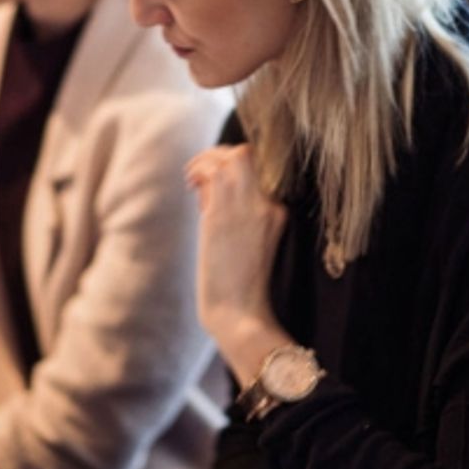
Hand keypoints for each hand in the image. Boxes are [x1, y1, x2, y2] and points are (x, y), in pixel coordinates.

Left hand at [187, 145, 294, 380]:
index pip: (258, 170)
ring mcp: (247, 208)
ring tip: (192, 176)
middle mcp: (267, 205)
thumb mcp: (247, 242)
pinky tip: (189, 183)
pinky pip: (212, 172)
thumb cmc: (238, 284)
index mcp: (279, 213)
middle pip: (246, 155)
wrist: (239, 314)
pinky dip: (197, 170)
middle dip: (219, 155)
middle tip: (200, 171)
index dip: (232, 167)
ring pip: (229, 157)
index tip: (213, 179)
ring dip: (204, 160)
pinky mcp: (223, 215)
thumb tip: (207, 186)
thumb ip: (235, 212)